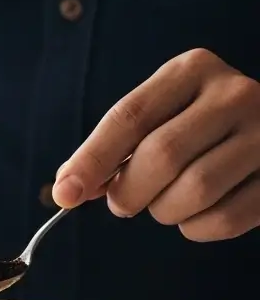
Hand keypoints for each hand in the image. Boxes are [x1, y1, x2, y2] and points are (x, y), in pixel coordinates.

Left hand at [53, 48, 259, 240]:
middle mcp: (235, 94)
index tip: (64, 194)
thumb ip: (113, 147)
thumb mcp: (157, 116)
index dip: (92, 160)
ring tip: (165, 203)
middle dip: (128, 192)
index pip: (129, 117)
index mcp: (192, 70)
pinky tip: (198, 213)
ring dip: (164, 211)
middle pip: (162, 155)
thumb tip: (68, 188)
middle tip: (122, 203)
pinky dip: (197, 228)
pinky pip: (224, 219)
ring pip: (194, 191)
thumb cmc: (196, 127)